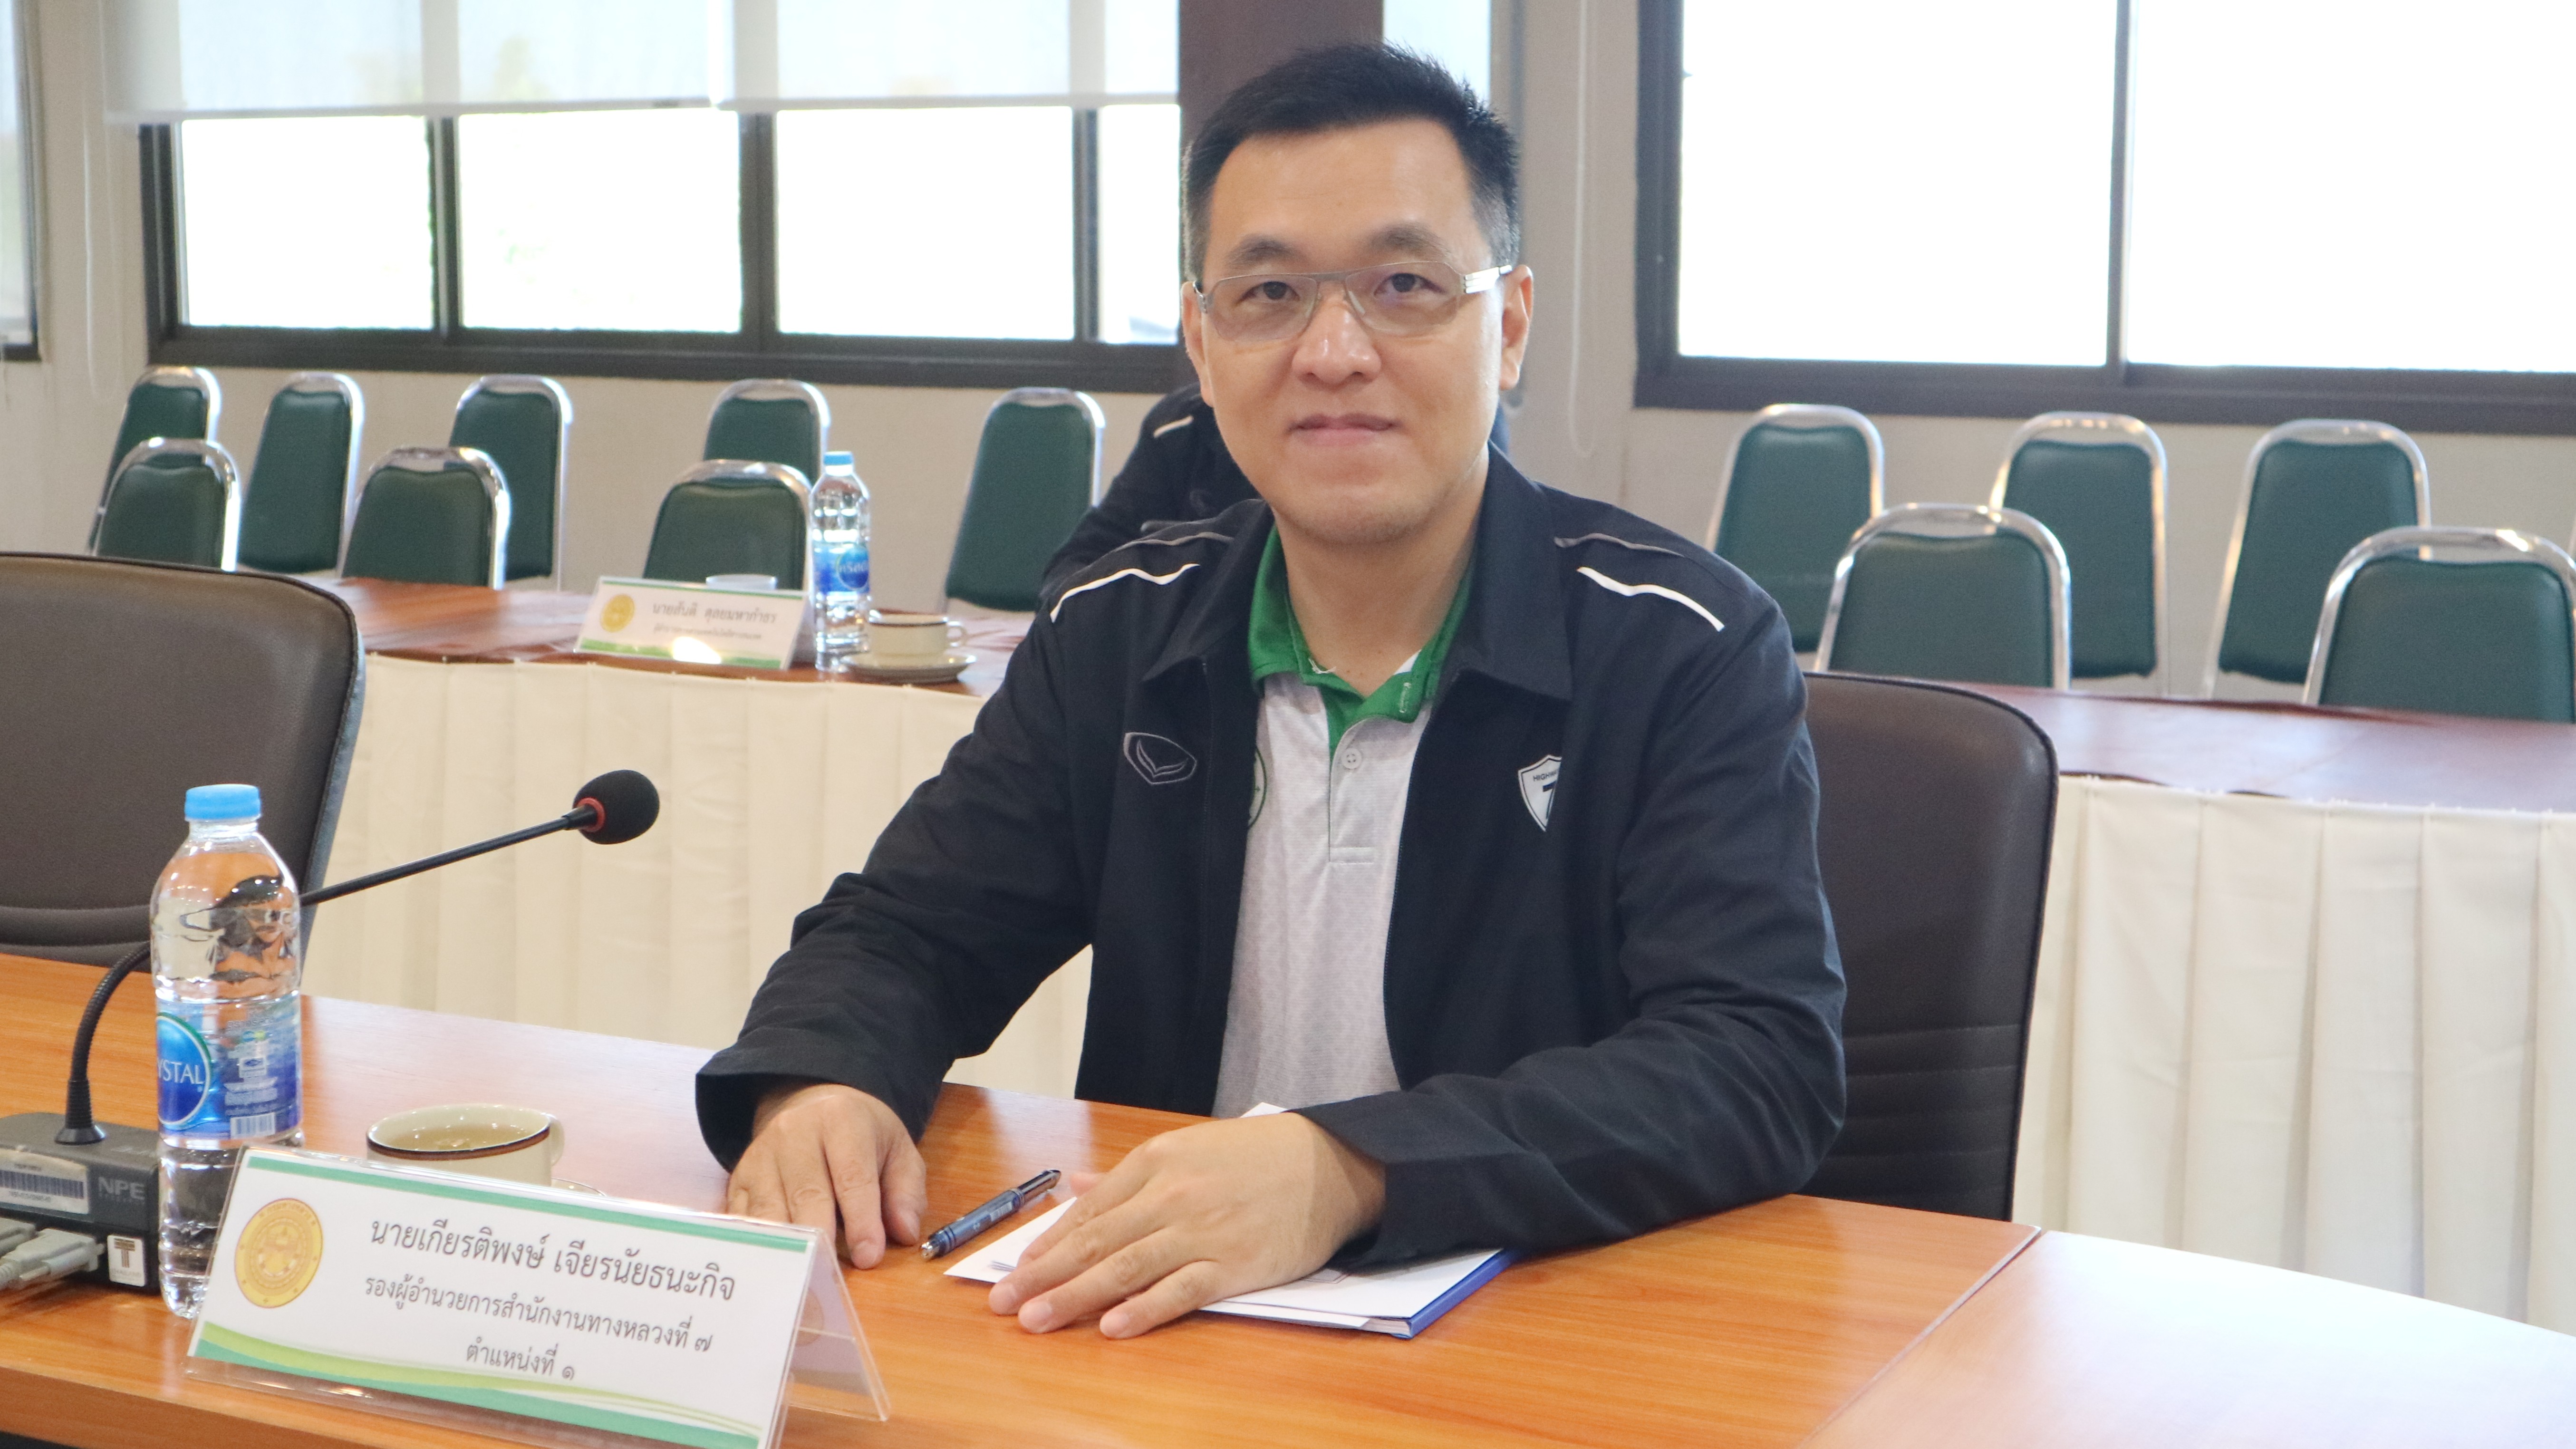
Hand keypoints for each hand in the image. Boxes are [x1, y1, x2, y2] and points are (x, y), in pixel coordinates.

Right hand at [725, 1080, 926, 1267]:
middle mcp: (794, 1133)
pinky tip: (773, 1269)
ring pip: (770, 1211)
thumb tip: (904, 1232)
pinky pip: (744, 1220)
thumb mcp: (897, 1151)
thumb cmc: (860, 1136)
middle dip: (822, 1239)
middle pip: (806, 1195)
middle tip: (835, 1276)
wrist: (811, 1106)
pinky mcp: (738, 1179)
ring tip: (805, 1280)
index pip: (852, 1176)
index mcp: (841, 1121)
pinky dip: (757, 1247)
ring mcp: (760, 1156)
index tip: (869, 1258)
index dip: (861, 1221)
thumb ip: (905, 1192)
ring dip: (788, 1250)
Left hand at [988, 1112, 1384, 1338]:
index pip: (1088, 1211)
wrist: (1330, 1164)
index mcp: (1156, 1163)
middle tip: (1005, 1303)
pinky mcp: (1233, 1264)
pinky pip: (1180, 1290)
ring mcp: (1201, 1231)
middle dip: (1043, 1275)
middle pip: (1095, 1242)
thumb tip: (1075, 1185)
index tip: (1015, 1269)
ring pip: (1125, 1268)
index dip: (1047, 1244)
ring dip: (1075, 1296)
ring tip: (1037, 1319)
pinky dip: (1144, 1309)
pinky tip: (1112, 1326)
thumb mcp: (1187, 1148)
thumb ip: (1128, 1175)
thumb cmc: (1257, 1157)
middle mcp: (1171, 1195)